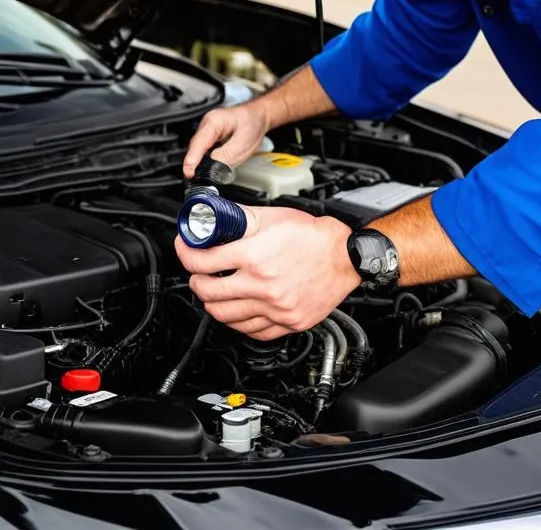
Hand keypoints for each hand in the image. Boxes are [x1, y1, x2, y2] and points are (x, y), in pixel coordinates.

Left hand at [174, 207, 359, 338]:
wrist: (346, 257)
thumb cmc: (314, 236)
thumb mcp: (274, 217)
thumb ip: (241, 219)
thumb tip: (216, 219)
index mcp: (256, 255)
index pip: (203, 261)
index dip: (186, 253)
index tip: (186, 250)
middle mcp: (262, 285)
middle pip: (208, 292)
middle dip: (196, 281)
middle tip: (198, 273)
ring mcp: (274, 307)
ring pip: (225, 316)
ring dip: (213, 303)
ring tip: (215, 292)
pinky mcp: (286, 322)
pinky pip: (251, 331)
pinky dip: (238, 322)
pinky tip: (239, 309)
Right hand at [183, 101, 269, 177]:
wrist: (258, 117)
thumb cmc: (253, 124)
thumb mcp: (244, 143)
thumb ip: (226, 156)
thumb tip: (211, 168)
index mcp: (214, 121)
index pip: (198, 142)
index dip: (192, 160)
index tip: (189, 173)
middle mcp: (207, 124)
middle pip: (196, 148)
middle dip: (196, 164)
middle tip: (198, 179)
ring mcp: (207, 130)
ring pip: (200, 151)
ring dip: (203, 163)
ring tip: (208, 173)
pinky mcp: (209, 138)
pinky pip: (205, 152)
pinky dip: (208, 160)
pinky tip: (214, 165)